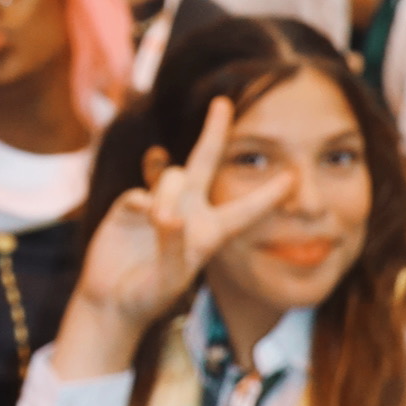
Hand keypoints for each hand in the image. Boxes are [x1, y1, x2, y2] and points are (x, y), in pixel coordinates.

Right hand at [59, 92, 292, 367]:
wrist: (112, 301)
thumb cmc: (149, 295)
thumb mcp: (168, 276)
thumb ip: (173, 242)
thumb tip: (167, 212)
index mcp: (211, 233)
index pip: (247, 209)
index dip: (269, 193)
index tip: (293, 175)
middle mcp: (189, 211)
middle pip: (205, 161)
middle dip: (214, 132)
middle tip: (222, 103)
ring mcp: (159, 204)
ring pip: (172, 176)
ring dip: (168, 192)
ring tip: (158, 219)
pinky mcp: (131, 206)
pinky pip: (139, 192)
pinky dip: (140, 205)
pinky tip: (137, 219)